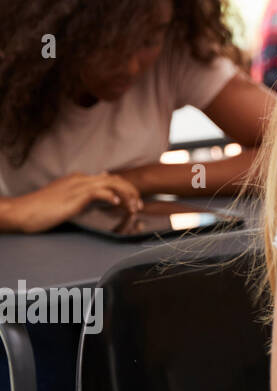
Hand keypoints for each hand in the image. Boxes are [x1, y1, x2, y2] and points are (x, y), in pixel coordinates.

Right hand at [2, 172, 141, 233]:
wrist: (22, 212)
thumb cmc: (41, 209)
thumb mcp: (65, 200)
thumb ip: (81, 196)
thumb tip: (98, 195)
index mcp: (79, 179)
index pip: (109, 179)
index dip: (124, 189)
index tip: (133, 202)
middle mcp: (80, 179)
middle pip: (114, 179)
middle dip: (131, 191)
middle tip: (139, 205)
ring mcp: (77, 186)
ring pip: (111, 184)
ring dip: (126, 195)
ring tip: (134, 207)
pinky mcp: (74, 196)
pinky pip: (99, 192)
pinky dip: (111, 197)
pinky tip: (117, 205)